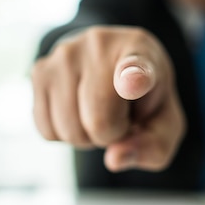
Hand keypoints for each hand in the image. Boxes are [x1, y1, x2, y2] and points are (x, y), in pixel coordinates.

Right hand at [31, 26, 185, 171]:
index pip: (136, 68)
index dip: (134, 79)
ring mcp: (65, 54)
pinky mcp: (40, 70)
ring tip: (98, 111)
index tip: (135, 83)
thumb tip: (113, 159)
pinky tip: (77, 112)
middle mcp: (100, 45)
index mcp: (142, 52)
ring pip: (69, 130)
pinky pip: (47, 130)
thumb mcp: (165, 124)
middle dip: (111, 134)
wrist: (114, 67)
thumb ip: (153, 146)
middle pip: (99, 122)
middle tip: (121, 116)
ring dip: (86, 136)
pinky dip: (64, 134)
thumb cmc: (143, 100)